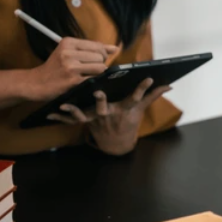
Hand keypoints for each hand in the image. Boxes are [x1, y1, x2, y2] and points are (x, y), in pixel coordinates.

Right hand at [25, 38, 118, 100]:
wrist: (36, 83)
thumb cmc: (56, 67)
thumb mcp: (69, 52)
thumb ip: (93, 49)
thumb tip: (115, 48)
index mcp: (68, 42)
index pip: (98, 45)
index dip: (102, 54)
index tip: (96, 60)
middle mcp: (69, 52)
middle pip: (100, 57)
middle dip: (100, 64)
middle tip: (89, 69)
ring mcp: (70, 66)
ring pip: (100, 67)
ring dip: (98, 73)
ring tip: (87, 75)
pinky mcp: (73, 80)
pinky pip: (94, 78)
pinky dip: (94, 81)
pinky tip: (85, 82)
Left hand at [48, 78, 169, 155]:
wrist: (116, 143)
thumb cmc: (129, 121)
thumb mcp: (141, 110)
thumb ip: (153, 96)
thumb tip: (169, 85)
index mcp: (127, 109)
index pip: (137, 97)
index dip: (143, 88)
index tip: (148, 78)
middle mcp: (112, 114)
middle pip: (106, 107)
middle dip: (102, 101)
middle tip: (98, 92)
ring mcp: (98, 119)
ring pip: (86, 114)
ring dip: (75, 111)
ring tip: (66, 105)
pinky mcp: (88, 121)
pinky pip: (74, 119)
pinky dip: (62, 117)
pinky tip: (52, 112)